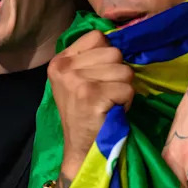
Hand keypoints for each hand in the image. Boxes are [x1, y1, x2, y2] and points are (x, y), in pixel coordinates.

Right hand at [47, 31, 134, 179]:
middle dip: (118, 75)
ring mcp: (77, 80)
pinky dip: (126, 103)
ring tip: (108, 103)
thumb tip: (120, 39)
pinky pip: (127, 89)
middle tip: (106, 95)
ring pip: (124, 70)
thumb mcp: (79, 80)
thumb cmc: (85, 114)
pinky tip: (111, 112)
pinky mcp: (91, 95)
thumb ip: (92, 58)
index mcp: (60, 60)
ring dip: (123, 89)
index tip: (100, 78)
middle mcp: (64, 67)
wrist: (81, 150)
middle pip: (114, 53)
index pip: (98, 37)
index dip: (107, 57)